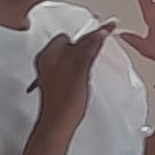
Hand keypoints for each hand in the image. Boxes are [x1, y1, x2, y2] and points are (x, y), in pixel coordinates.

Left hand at [25, 24, 109, 143]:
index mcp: (49, 55)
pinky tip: (86, 75)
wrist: (58, 125)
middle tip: (100, 42)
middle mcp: (47, 63)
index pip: (70, 36)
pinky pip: (69, 68)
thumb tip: (98, 34)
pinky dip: (79, 67)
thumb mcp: (80, 70)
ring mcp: (51, 74)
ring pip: (69, 56)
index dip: (89, 34)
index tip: (106, 28)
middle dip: (84, 44)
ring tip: (94, 57)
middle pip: (69, 44)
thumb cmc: (64, 102)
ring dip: (82, 55)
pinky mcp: (57, 84)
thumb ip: (88, 49)